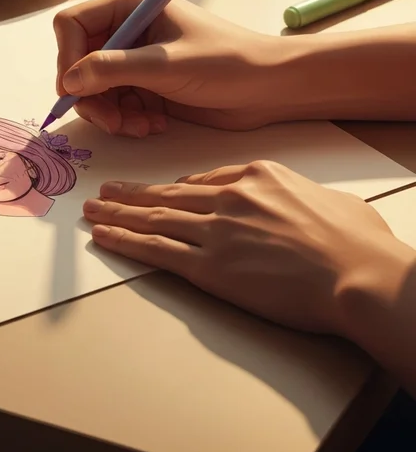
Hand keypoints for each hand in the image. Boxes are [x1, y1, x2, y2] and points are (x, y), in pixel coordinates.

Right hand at [53, 0, 288, 135]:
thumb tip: (68, 82)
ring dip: (110, 113)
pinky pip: (115, 104)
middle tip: (110, 121)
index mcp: (131, 5)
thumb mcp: (165, 65)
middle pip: (79, 61)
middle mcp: (128, 28)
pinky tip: (153, 125)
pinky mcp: (145, 84)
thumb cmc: (226, 63)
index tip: (73, 91)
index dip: (67, 58)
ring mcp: (135, 58)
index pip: (72, 24)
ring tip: (138, 127)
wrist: (269, 88)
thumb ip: (112, 70)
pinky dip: (127, 119)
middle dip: (90, 95)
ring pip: (95, 89)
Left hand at [82, 160, 411, 334]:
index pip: (201, 180)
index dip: (171, 188)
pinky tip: (106, 238)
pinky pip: (156, 250)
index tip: (153, 191)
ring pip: (154, 218)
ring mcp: (215, 232)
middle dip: (130, 195)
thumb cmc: (353, 241)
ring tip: (93, 212)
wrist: (358, 275)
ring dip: (118, 215)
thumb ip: (289, 191)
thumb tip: (279, 198)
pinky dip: (126, 242)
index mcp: (255, 176)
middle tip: (103, 192)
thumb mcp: (322, 196)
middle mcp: (227, 198)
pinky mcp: (209, 267)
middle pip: (166, 194)